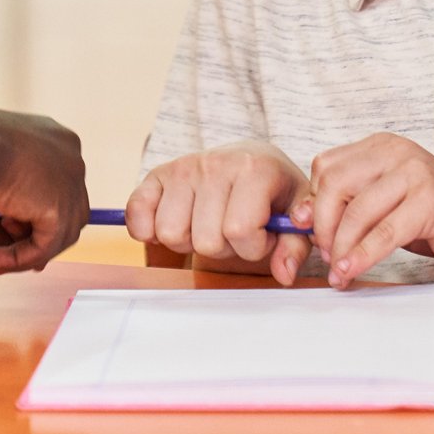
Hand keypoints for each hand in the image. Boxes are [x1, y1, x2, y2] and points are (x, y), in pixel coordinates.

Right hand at [0, 105, 88, 272]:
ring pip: (57, 235)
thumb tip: (8, 215)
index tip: (8, 229)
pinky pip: (43, 247)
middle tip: (4, 252)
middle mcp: (72, 158)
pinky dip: (17, 259)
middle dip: (36, 236)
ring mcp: (72, 183)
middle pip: (66, 212)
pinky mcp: (61, 208)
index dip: (35, 213)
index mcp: (58, 139)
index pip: (59, 187)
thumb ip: (6, 184)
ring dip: (23, 253)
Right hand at [124, 141, 312, 284]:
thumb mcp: (296, 214)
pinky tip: (176, 222)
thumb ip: (294, 246)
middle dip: (223, 248)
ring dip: (189, 240)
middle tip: (234, 231)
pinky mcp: (157, 174)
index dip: (253, 246)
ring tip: (208, 225)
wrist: (252, 159)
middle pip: (204, 240)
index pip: (240, 230)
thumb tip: (283, 274)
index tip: (262, 235)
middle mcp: (216, 163)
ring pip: (170, 233)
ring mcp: (183, 167)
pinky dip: (148, 228)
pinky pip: (137, 212)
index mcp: (255, 169)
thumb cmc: (275, 192)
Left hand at [303, 133, 433, 287]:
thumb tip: (297, 217)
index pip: (326, 167)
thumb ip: (348, 204)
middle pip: (334, 185)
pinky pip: (384, 233)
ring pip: (356, 212)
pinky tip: (352, 272)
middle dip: (323, 226)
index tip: (314, 234)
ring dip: (341, 248)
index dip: (314, 203)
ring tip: (339, 272)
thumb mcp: (386, 204)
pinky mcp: (431, 202)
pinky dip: (362, 256)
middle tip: (328, 256)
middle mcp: (397, 152)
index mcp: (381, 146)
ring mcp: (416, 173)